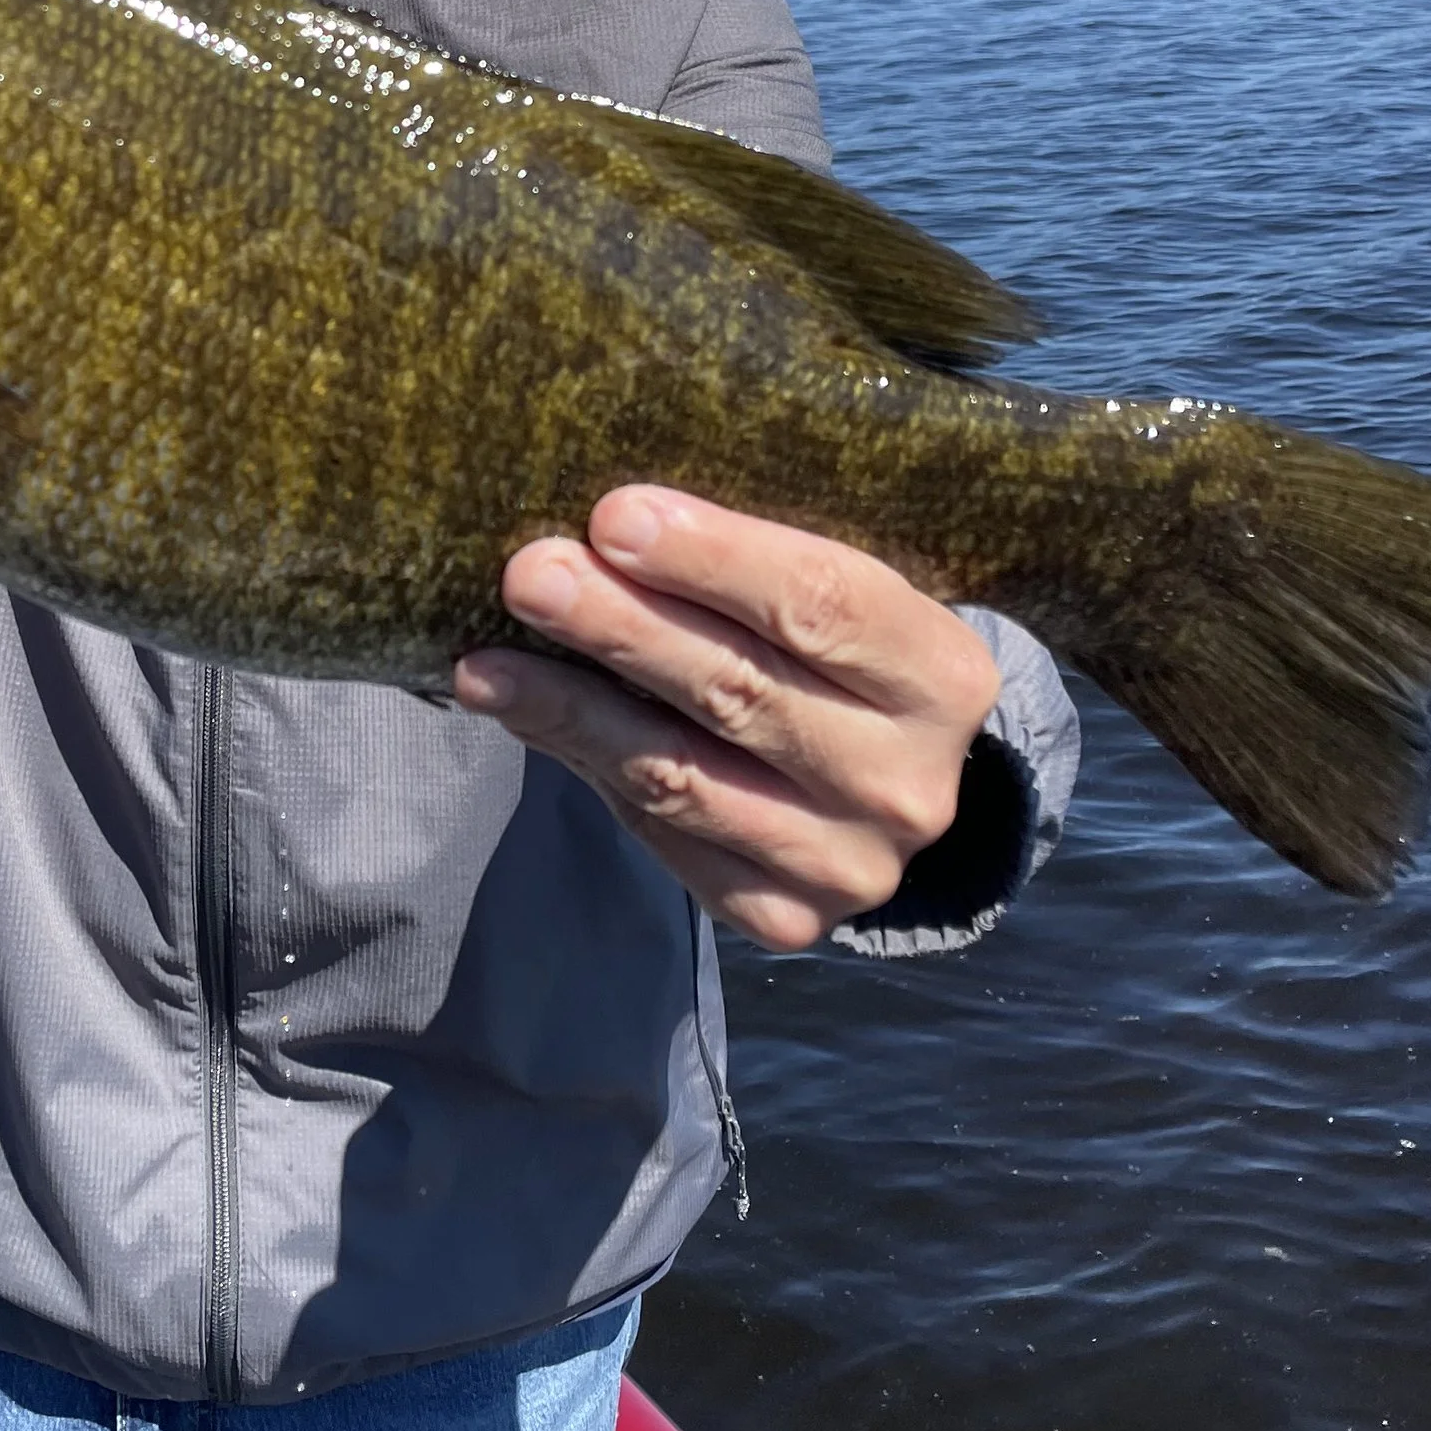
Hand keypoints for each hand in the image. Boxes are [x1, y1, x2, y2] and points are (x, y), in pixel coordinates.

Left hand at [453, 486, 998, 952]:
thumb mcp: (839, 593)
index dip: (713, 559)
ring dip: (571, 707)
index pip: (822, 604)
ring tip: (488, 662)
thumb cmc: (839, 655)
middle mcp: (907, 782)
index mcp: (942, 676)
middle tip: (531, 574)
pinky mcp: (781, 915)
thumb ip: (756, 561)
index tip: (614, 515)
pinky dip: (581, 763)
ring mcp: (846, 863)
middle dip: (621, 626)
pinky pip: (661, 832)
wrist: (887, 783)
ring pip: (682, 773)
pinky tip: (521, 716)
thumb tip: (610, 518)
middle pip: (740, 690)